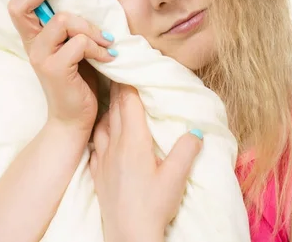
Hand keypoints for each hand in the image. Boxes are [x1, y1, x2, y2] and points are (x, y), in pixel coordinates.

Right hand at [7, 0, 116, 133]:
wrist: (75, 117)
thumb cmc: (77, 77)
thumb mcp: (70, 44)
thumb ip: (68, 23)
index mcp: (33, 35)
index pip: (18, 1)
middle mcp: (31, 43)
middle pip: (21, 5)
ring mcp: (40, 56)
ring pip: (62, 20)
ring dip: (90, 27)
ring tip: (105, 42)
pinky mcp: (55, 69)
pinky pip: (79, 43)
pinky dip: (98, 48)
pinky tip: (108, 58)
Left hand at [89, 83, 202, 241]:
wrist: (127, 233)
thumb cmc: (153, 205)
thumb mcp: (176, 178)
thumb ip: (186, 151)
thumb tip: (196, 130)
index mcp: (134, 142)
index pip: (130, 104)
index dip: (129, 84)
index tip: (128, 67)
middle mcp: (114, 145)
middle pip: (115, 109)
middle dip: (118, 89)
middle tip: (118, 71)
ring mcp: (102, 158)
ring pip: (103, 124)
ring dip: (108, 109)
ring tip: (112, 99)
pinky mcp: (97, 171)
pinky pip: (95, 143)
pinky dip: (99, 131)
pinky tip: (102, 132)